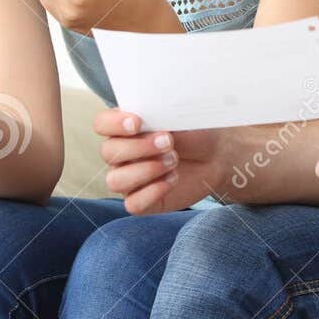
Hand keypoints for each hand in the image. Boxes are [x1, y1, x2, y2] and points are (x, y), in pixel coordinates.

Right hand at [93, 107, 226, 214]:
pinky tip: (172, 179)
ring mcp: (130, 179)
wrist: (216, 155)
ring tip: (173, 161)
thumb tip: (148, 114)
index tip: (138, 123)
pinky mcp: (143, 201)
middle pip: (108, 152)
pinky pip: (133, 204)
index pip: (101, 124)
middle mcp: (121, 154)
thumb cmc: (194, 131)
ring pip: (115, 181)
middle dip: (139, 147)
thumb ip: (158, 114)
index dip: (114, 124)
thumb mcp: (178, 116)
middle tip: (169, 142)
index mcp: (124, 128)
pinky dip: (152, 192)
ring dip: (145, 170)